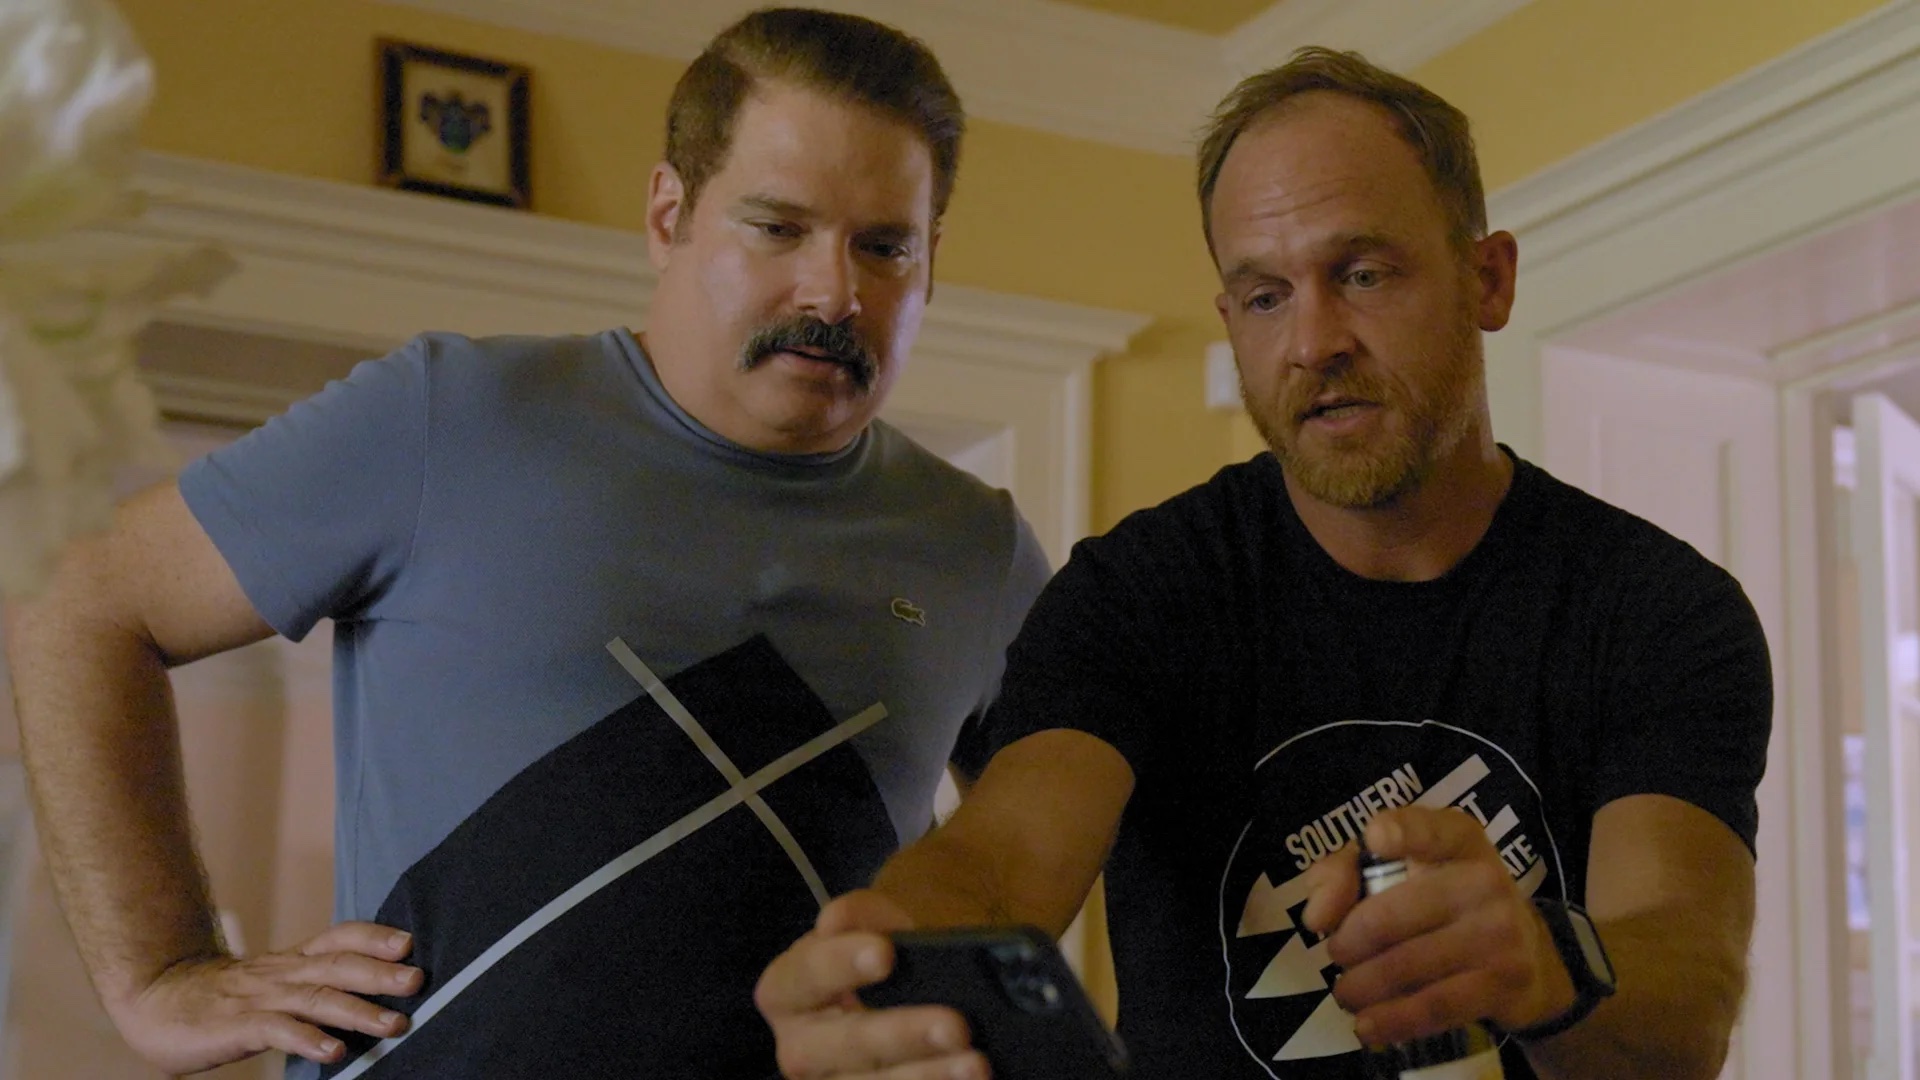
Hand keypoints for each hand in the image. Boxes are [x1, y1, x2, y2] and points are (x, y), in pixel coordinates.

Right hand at [108, 920, 423, 1073]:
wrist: (157, 1000)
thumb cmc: (226, 997)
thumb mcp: (275, 982)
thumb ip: (315, 984)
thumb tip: (374, 996)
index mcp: (294, 961)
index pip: (339, 939)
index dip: (373, 937)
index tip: (408, 943)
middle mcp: (283, 974)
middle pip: (338, 966)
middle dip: (380, 973)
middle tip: (417, 980)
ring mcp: (260, 998)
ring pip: (316, 999)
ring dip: (358, 1011)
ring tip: (393, 1024)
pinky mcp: (237, 1026)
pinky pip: (277, 1030)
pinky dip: (307, 1040)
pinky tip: (332, 1053)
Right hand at [756, 890, 988, 1079]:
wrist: (904, 1008)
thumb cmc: (884, 967)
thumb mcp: (877, 931)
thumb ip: (861, 915)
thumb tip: (835, 921)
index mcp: (787, 992)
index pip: (803, 975)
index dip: (839, 964)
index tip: (885, 954)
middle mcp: (797, 1047)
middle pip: (842, 1044)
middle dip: (900, 1034)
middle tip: (955, 1025)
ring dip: (925, 1076)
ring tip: (974, 1064)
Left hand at [1301, 806, 1575, 1046]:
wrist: (1531, 959)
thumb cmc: (1445, 903)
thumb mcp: (1400, 871)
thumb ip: (1345, 874)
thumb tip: (1318, 916)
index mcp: (1459, 839)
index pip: (1430, 829)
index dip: (1401, 831)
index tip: (1374, 839)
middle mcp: (1484, 878)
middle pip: (1388, 915)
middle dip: (1347, 944)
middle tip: (1338, 956)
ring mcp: (1499, 932)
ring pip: (1404, 966)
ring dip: (1361, 986)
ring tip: (1347, 992)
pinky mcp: (1505, 981)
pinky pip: (1434, 1005)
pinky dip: (1392, 1019)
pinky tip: (1366, 1025)